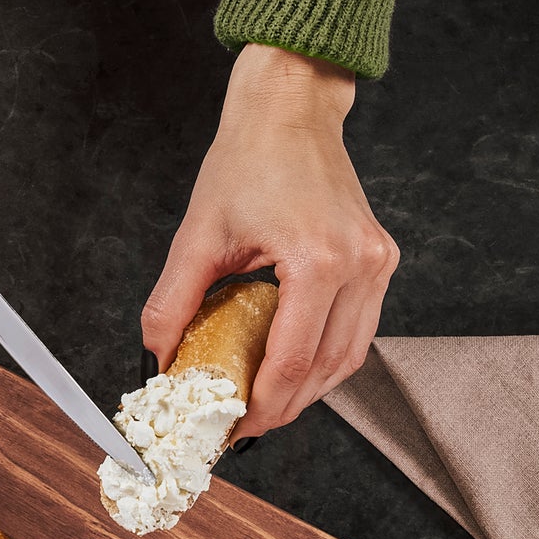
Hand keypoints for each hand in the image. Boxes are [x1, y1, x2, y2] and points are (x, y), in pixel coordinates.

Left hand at [141, 44, 398, 438]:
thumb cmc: (247, 159)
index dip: (263, 406)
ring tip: (269, 403)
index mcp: (317, 259)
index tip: (235, 429)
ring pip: (350, 356)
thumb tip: (158, 357)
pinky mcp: (380, 258)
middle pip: (327, 368)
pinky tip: (295, 366)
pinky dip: (327, 356)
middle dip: (286, 407)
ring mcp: (377, 262)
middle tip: (247, 425)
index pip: (292, 361)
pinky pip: (359, 328)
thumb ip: (173, 303)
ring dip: (310, 388)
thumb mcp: (197, 235)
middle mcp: (359, 264)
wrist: (289, 109)